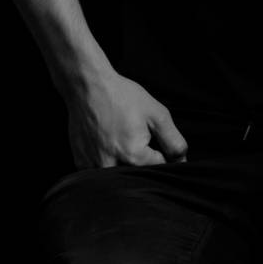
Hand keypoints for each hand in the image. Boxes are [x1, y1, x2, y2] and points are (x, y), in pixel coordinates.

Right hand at [66, 72, 187, 169]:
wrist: (88, 86)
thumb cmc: (123, 97)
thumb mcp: (157, 114)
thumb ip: (173, 141)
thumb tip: (182, 162)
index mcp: (133, 156)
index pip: (159, 168)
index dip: (161, 153)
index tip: (151, 136)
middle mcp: (110, 166)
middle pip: (138, 175)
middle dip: (143, 160)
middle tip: (133, 135)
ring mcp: (92, 166)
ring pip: (118, 177)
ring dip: (123, 164)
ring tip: (119, 139)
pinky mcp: (80, 162)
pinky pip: (99, 173)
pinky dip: (106, 163)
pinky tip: (105, 144)